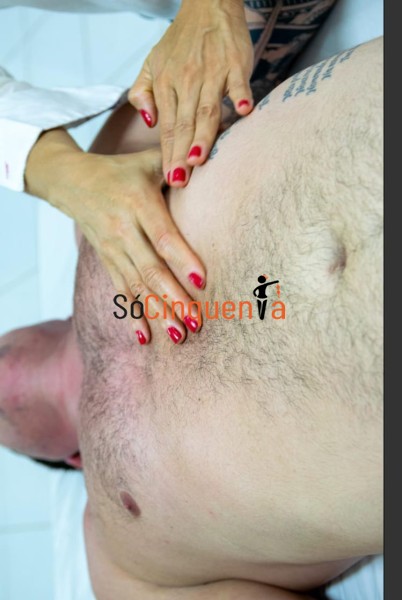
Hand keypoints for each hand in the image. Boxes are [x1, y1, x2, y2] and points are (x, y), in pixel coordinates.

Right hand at [25, 130, 204, 344]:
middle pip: (150, 269)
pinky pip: (120, 291)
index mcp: (138, 203)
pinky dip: (131, 316)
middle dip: (174, 298)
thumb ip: (176, 166)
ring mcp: (113, 249)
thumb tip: (211, 160)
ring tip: (178, 337)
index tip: (202, 282)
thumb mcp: (147, 161)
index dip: (182, 259)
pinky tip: (144, 338)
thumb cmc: (121, 170)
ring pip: (136, 287)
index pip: (163, 236)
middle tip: (195, 322)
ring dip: (158, 314)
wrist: (72, 182)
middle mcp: (123, 230)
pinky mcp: (107, 261)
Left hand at [129, 0, 252, 186]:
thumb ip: (143, 93)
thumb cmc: (181, 41)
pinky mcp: (234, 64)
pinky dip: (241, 95)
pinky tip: (244, 112)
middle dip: (181, 154)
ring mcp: (212, 73)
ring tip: (198, 159)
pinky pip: (238, 82)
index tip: (170, 178)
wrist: (207, 5)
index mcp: (167, 84)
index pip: (168, 127)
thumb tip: (148, 122)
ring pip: (207, 109)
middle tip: (181, 180)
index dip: (168, 154)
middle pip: (185, 124)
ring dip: (203, 135)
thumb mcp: (151, 63)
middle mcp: (187, 81)